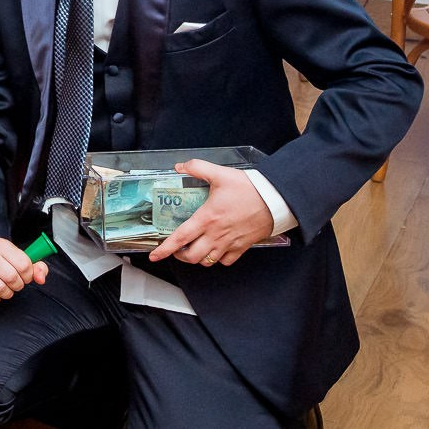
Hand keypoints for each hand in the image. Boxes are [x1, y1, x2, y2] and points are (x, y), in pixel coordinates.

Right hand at [0, 236, 48, 304]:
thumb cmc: (1, 262)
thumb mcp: (19, 259)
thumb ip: (36, 268)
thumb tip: (41, 278)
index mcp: (2, 245)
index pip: (24, 264)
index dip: (28, 276)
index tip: (25, 277)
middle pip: (12, 277)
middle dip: (18, 286)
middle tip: (15, 284)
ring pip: (0, 288)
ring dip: (7, 294)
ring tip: (5, 288)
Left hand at [146, 159, 274, 266]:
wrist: (274, 200)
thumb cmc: (249, 189)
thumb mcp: (220, 174)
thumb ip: (198, 168)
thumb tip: (180, 166)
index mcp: (207, 218)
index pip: (180, 238)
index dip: (164, 249)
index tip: (154, 255)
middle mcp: (216, 235)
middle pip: (191, 256)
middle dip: (180, 256)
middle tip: (177, 248)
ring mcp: (229, 243)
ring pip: (207, 261)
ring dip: (197, 258)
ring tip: (194, 249)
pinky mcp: (242, 247)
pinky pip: (226, 261)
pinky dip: (218, 259)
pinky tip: (216, 250)